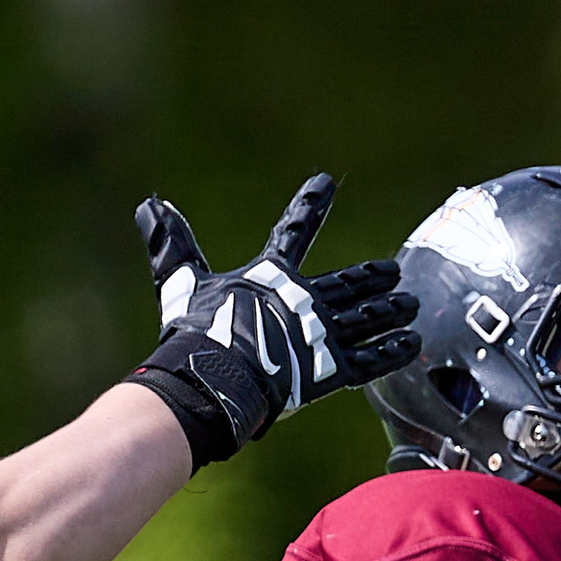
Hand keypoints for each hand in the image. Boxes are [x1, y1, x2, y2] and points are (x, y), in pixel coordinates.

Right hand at [128, 173, 419, 466]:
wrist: (214, 378)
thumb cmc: (196, 331)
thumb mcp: (181, 282)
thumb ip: (169, 243)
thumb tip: (148, 204)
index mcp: (271, 277)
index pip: (292, 231)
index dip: (309, 205)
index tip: (326, 183)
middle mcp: (304, 300)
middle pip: (347, 283)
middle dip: (372, 277)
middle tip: (394, 271)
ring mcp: (321, 334)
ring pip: (367, 317)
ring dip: (391, 311)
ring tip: (413, 306)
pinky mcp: (331, 367)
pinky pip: (370, 358)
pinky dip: (392, 350)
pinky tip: (412, 344)